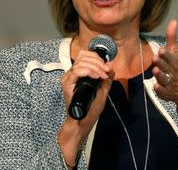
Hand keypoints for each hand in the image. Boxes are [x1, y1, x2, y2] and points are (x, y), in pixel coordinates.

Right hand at [58, 50, 114, 165]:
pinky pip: (77, 72)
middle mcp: (72, 73)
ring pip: (81, 62)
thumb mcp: (102, 91)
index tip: (107, 67)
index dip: (97, 57)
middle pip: (83, 56)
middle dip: (98, 61)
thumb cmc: (90, 109)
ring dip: (95, 67)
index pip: (85, 55)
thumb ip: (106, 78)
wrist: (82, 122)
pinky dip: (88, 71)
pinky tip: (96, 77)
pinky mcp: (67, 84)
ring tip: (102, 76)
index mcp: (79, 73)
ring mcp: (68, 78)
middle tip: (106, 71)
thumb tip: (110, 65)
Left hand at [151, 20, 177, 119]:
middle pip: (167, 67)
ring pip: (165, 79)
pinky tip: (155, 86)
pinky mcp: (166, 92)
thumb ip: (172, 37)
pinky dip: (160, 90)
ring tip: (155, 71)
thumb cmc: (177, 66)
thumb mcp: (176, 52)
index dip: (166, 54)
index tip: (161, 50)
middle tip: (155, 58)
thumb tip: (173, 21)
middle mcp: (173, 72)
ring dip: (160, 75)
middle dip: (161, 63)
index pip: (171, 57)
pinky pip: (163, 92)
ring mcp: (170, 83)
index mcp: (175, 61)